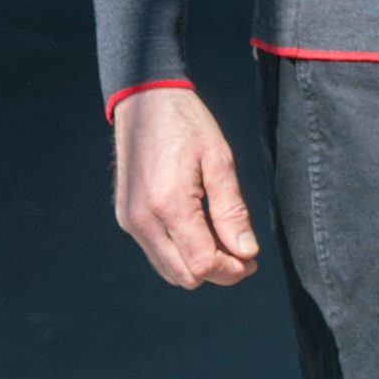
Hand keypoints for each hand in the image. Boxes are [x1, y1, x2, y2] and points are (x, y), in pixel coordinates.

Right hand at [113, 86, 260, 288]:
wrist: (145, 102)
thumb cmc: (187, 125)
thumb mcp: (220, 161)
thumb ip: (232, 211)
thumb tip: (246, 252)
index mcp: (168, 204)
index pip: (201, 264)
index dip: (231, 270)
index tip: (252, 259)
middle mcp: (142, 220)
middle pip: (185, 275)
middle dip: (218, 271)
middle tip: (244, 252)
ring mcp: (130, 221)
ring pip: (169, 270)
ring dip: (199, 264)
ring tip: (225, 240)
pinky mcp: (126, 218)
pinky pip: (157, 253)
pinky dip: (181, 253)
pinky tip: (203, 232)